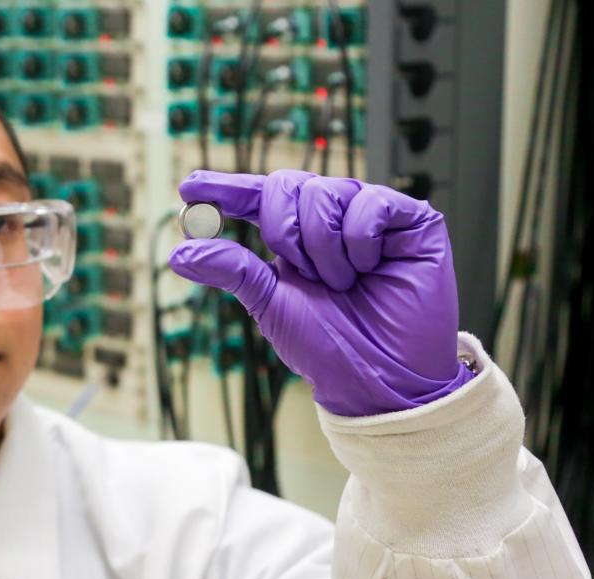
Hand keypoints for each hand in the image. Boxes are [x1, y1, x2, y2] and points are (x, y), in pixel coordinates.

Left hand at [168, 170, 474, 416]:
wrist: (382, 379)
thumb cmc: (332, 347)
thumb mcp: (270, 305)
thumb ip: (231, 271)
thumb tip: (182, 252)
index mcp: (295, 239)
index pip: (258, 199)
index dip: (225, 188)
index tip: (190, 186)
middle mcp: (331, 221)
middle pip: (287, 184)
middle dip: (284, 232)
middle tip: (305, 273)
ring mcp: (370, 216)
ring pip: (325, 192)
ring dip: (325, 248)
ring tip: (344, 282)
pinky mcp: (411, 220)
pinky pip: (370, 203)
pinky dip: (361, 241)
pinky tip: (372, 268)